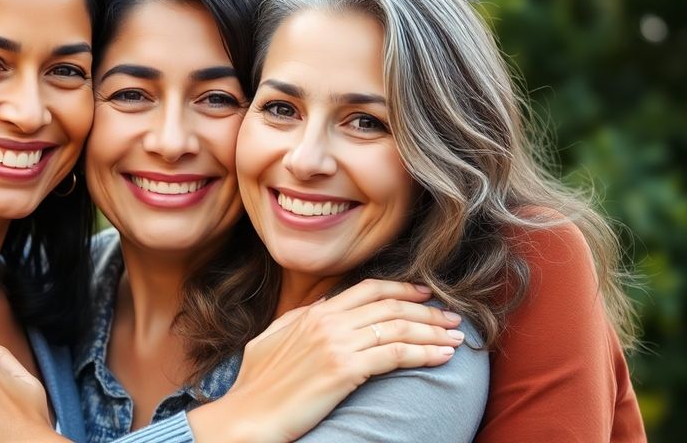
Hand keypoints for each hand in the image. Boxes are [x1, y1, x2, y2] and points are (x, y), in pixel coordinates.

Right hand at [187, 279, 464, 442]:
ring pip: (398, 328)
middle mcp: (327, 322)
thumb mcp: (272, 340)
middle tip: (453, 319)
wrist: (247, 416)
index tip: (425, 294)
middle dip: (427, 311)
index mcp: (313, 314)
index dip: (401, 289)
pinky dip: (424, 353)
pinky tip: (443, 357)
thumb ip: (299, 320)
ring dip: (433, 332)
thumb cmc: (256, 386)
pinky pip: (396, 355)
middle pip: (390, 307)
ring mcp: (336, 344)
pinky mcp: (345, 370)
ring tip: (457, 338)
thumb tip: (323, 307)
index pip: (367, 290)